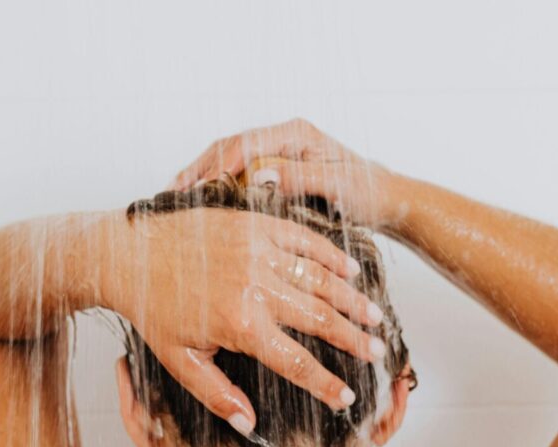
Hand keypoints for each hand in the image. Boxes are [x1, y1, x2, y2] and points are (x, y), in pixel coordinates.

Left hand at [106, 206, 386, 436]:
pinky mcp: (256, 224)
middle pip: (320, 319)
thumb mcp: (179, 360)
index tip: (348, 399)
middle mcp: (255, 286)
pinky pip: (305, 239)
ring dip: (352, 301)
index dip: (327, 384)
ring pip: (320, 279)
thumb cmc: (153, 308)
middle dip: (354, 341)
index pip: (297, 363)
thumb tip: (249, 424)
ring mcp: (258, 251)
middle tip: (377, 354)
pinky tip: (351, 272)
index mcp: (240, 325)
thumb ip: (217, 394)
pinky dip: (332, 256)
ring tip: (375, 318)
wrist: (128, 253)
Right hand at [170, 118, 401, 227]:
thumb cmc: (365, 192)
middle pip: (229, 148)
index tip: (203, 187)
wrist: (383, 200)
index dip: (220, 165)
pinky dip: (214, 186)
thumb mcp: (335, 186)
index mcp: (295, 133)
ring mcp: (274, 153)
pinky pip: (236, 174)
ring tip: (174, 196)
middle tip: (175, 192)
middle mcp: (281, 138)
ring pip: (227, 160)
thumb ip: (298, 179)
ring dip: (201, 177)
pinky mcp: (272, 170)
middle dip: (201, 168)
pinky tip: (195, 202)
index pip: (246, 143)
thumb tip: (261, 176)